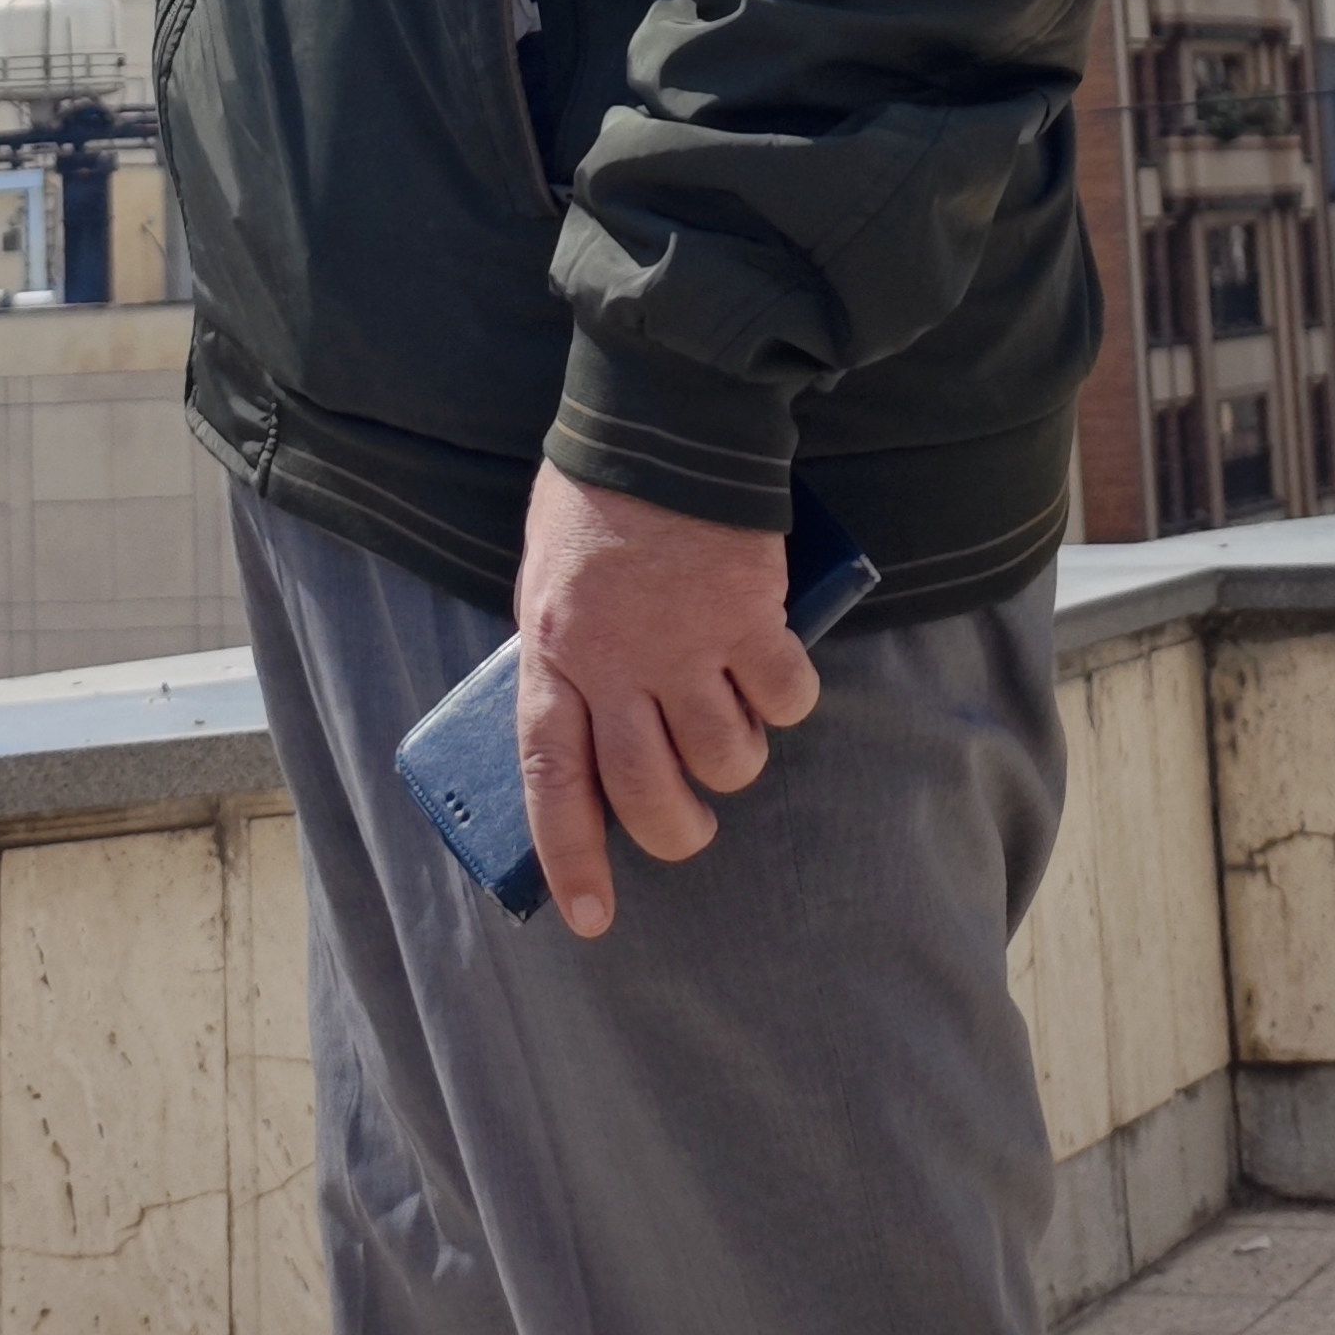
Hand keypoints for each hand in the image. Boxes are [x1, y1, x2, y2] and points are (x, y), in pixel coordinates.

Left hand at [508, 464, 817, 939]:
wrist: (661, 418)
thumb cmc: (597, 498)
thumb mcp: (547, 583)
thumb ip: (566, 656)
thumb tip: (592, 723)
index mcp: (553, 655)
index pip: (554, 781)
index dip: (573, 857)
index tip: (591, 917)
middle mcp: (616, 663)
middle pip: (652, 794)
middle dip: (678, 831)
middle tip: (689, 823)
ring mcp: (685, 644)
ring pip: (726, 760)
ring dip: (737, 758)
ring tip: (732, 720)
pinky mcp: (750, 618)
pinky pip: (784, 700)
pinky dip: (788, 699)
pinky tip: (776, 667)